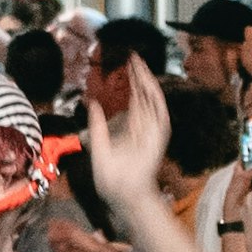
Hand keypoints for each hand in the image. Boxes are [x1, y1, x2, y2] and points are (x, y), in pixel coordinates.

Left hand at [79, 77, 165, 231]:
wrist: (122, 194)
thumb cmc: (112, 178)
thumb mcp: (98, 146)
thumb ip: (97, 125)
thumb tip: (92, 103)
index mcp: (132, 128)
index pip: (134, 99)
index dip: (132, 82)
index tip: (128, 65)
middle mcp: (144, 127)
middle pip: (144, 96)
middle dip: (140, 76)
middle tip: (134, 56)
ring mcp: (152, 132)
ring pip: (152, 101)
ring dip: (148, 83)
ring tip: (140, 64)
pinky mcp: (157, 138)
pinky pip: (159, 115)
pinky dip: (155, 100)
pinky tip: (150, 85)